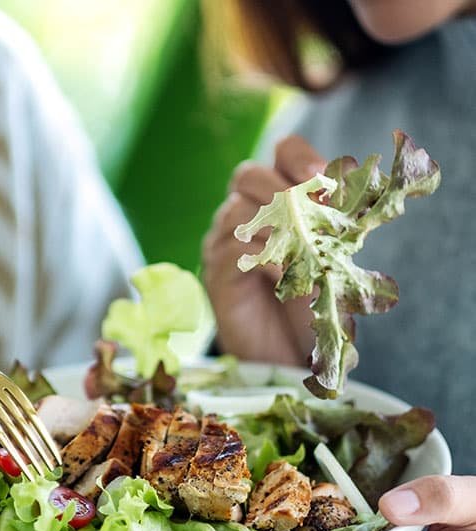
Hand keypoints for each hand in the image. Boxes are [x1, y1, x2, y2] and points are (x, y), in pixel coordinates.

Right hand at [203, 135, 326, 363]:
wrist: (284, 354)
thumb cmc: (309, 304)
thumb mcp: (331, 257)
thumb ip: (333, 222)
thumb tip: (339, 189)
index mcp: (277, 202)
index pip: (282, 153)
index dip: (300, 157)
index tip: (320, 178)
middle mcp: (245, 215)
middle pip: (248, 173)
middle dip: (282, 190)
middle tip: (310, 218)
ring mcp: (223, 241)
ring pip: (237, 206)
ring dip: (274, 226)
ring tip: (299, 253)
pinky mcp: (214, 269)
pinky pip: (231, 245)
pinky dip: (261, 255)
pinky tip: (280, 275)